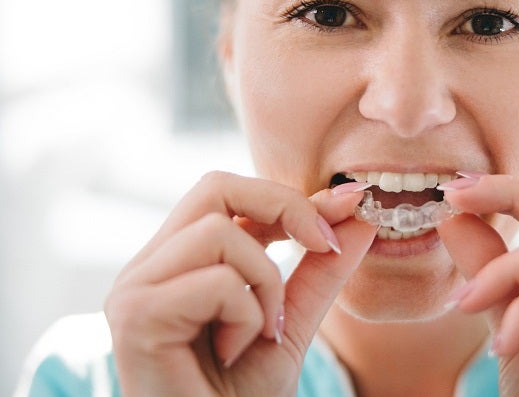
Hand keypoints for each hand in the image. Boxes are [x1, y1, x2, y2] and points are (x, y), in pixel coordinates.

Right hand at [105, 171, 375, 395]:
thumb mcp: (290, 323)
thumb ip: (319, 271)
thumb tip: (361, 218)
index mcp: (179, 262)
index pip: (230, 195)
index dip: (292, 196)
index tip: (351, 203)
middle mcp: (150, 267)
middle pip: (215, 187)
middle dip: (284, 207)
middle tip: (324, 245)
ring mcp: (135, 290)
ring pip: (220, 232)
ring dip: (265, 282)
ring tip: (261, 331)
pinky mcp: (136, 318)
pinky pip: (217, 282)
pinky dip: (246, 316)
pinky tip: (232, 352)